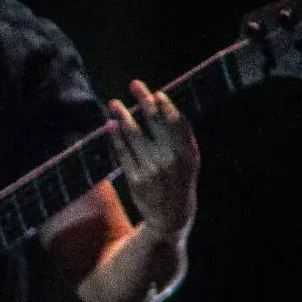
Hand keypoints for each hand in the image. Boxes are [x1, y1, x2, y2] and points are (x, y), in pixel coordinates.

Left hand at [107, 80, 199, 240]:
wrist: (171, 218)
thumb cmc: (180, 182)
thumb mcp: (190, 161)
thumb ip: (182, 138)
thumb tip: (165, 109)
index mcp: (188, 154)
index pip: (177, 123)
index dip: (166, 106)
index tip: (157, 93)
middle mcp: (171, 160)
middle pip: (155, 123)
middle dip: (144, 101)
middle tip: (134, 84)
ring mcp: (152, 170)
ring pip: (135, 135)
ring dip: (122, 116)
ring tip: (113, 103)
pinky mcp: (135, 180)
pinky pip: (123, 152)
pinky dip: (115, 136)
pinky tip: (110, 124)